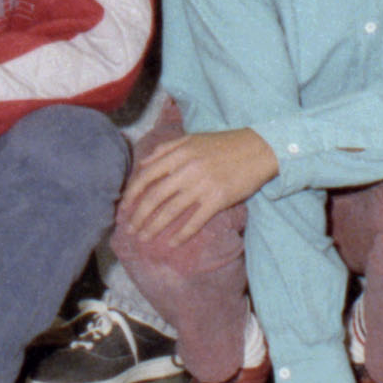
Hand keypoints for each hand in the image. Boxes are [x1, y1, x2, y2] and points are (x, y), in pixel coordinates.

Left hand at [121, 121, 277, 250]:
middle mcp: (186, 170)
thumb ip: (165, 149)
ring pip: (170, 210)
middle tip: (130, 229)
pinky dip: (182, 233)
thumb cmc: (224, 144)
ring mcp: (202, 185)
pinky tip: (172, 243)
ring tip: (143, 238)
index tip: (124, 207)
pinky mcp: (218, 199)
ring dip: (154, 227)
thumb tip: (143, 164)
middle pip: (154, 196)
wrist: (258, 149)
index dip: (132, 194)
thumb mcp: (192, 139)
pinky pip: (195, 220)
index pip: (146, 176)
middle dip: (139, 215)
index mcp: (178, 154)